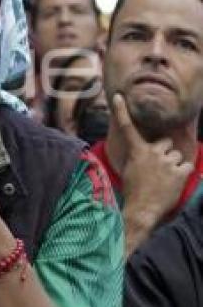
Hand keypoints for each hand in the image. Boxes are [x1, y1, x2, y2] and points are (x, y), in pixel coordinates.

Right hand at [113, 93, 192, 226]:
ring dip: (174, 165)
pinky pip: (187, 166)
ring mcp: (167, 162)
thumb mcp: (129, 170)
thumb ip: (138, 157)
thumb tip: (142, 153)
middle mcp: (152, 153)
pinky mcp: (180, 172)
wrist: (142, 210)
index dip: (122, 110)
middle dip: (166, 151)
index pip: (127, 127)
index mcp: (137, 151)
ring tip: (166, 179)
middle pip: (166, 142)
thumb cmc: (133, 191)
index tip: (118, 96)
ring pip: (178, 156)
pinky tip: (175, 182)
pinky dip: (184, 173)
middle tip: (160, 167)